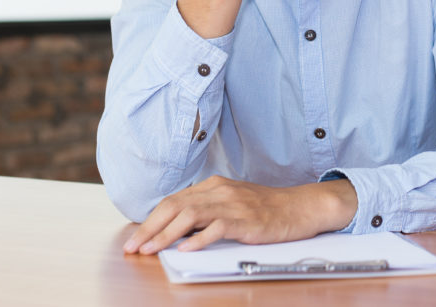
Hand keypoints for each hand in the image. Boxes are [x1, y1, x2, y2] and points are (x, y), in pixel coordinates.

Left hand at [122, 176, 357, 253]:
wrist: (300, 207)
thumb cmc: (267, 209)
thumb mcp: (233, 202)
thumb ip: (207, 210)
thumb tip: (177, 229)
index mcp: (214, 186)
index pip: (173, 201)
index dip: (151, 220)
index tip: (136, 238)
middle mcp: (220, 191)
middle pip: (175, 206)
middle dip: (150, 228)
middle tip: (134, 247)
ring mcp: (233, 204)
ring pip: (190, 215)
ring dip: (166, 234)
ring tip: (151, 250)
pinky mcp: (246, 220)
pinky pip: (217, 227)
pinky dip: (198, 239)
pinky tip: (186, 249)